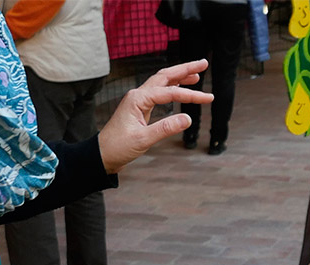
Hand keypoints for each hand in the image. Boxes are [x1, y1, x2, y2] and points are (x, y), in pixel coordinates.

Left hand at [97, 60, 212, 173]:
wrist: (102, 155)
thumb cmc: (118, 147)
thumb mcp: (143, 140)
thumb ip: (165, 128)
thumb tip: (188, 119)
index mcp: (138, 99)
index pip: (169, 92)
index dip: (190, 95)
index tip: (207, 98)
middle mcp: (138, 95)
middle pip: (165, 76)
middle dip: (185, 69)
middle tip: (203, 64)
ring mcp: (138, 101)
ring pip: (162, 83)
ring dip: (179, 77)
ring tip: (197, 75)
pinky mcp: (139, 109)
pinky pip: (158, 94)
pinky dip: (171, 89)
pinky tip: (180, 89)